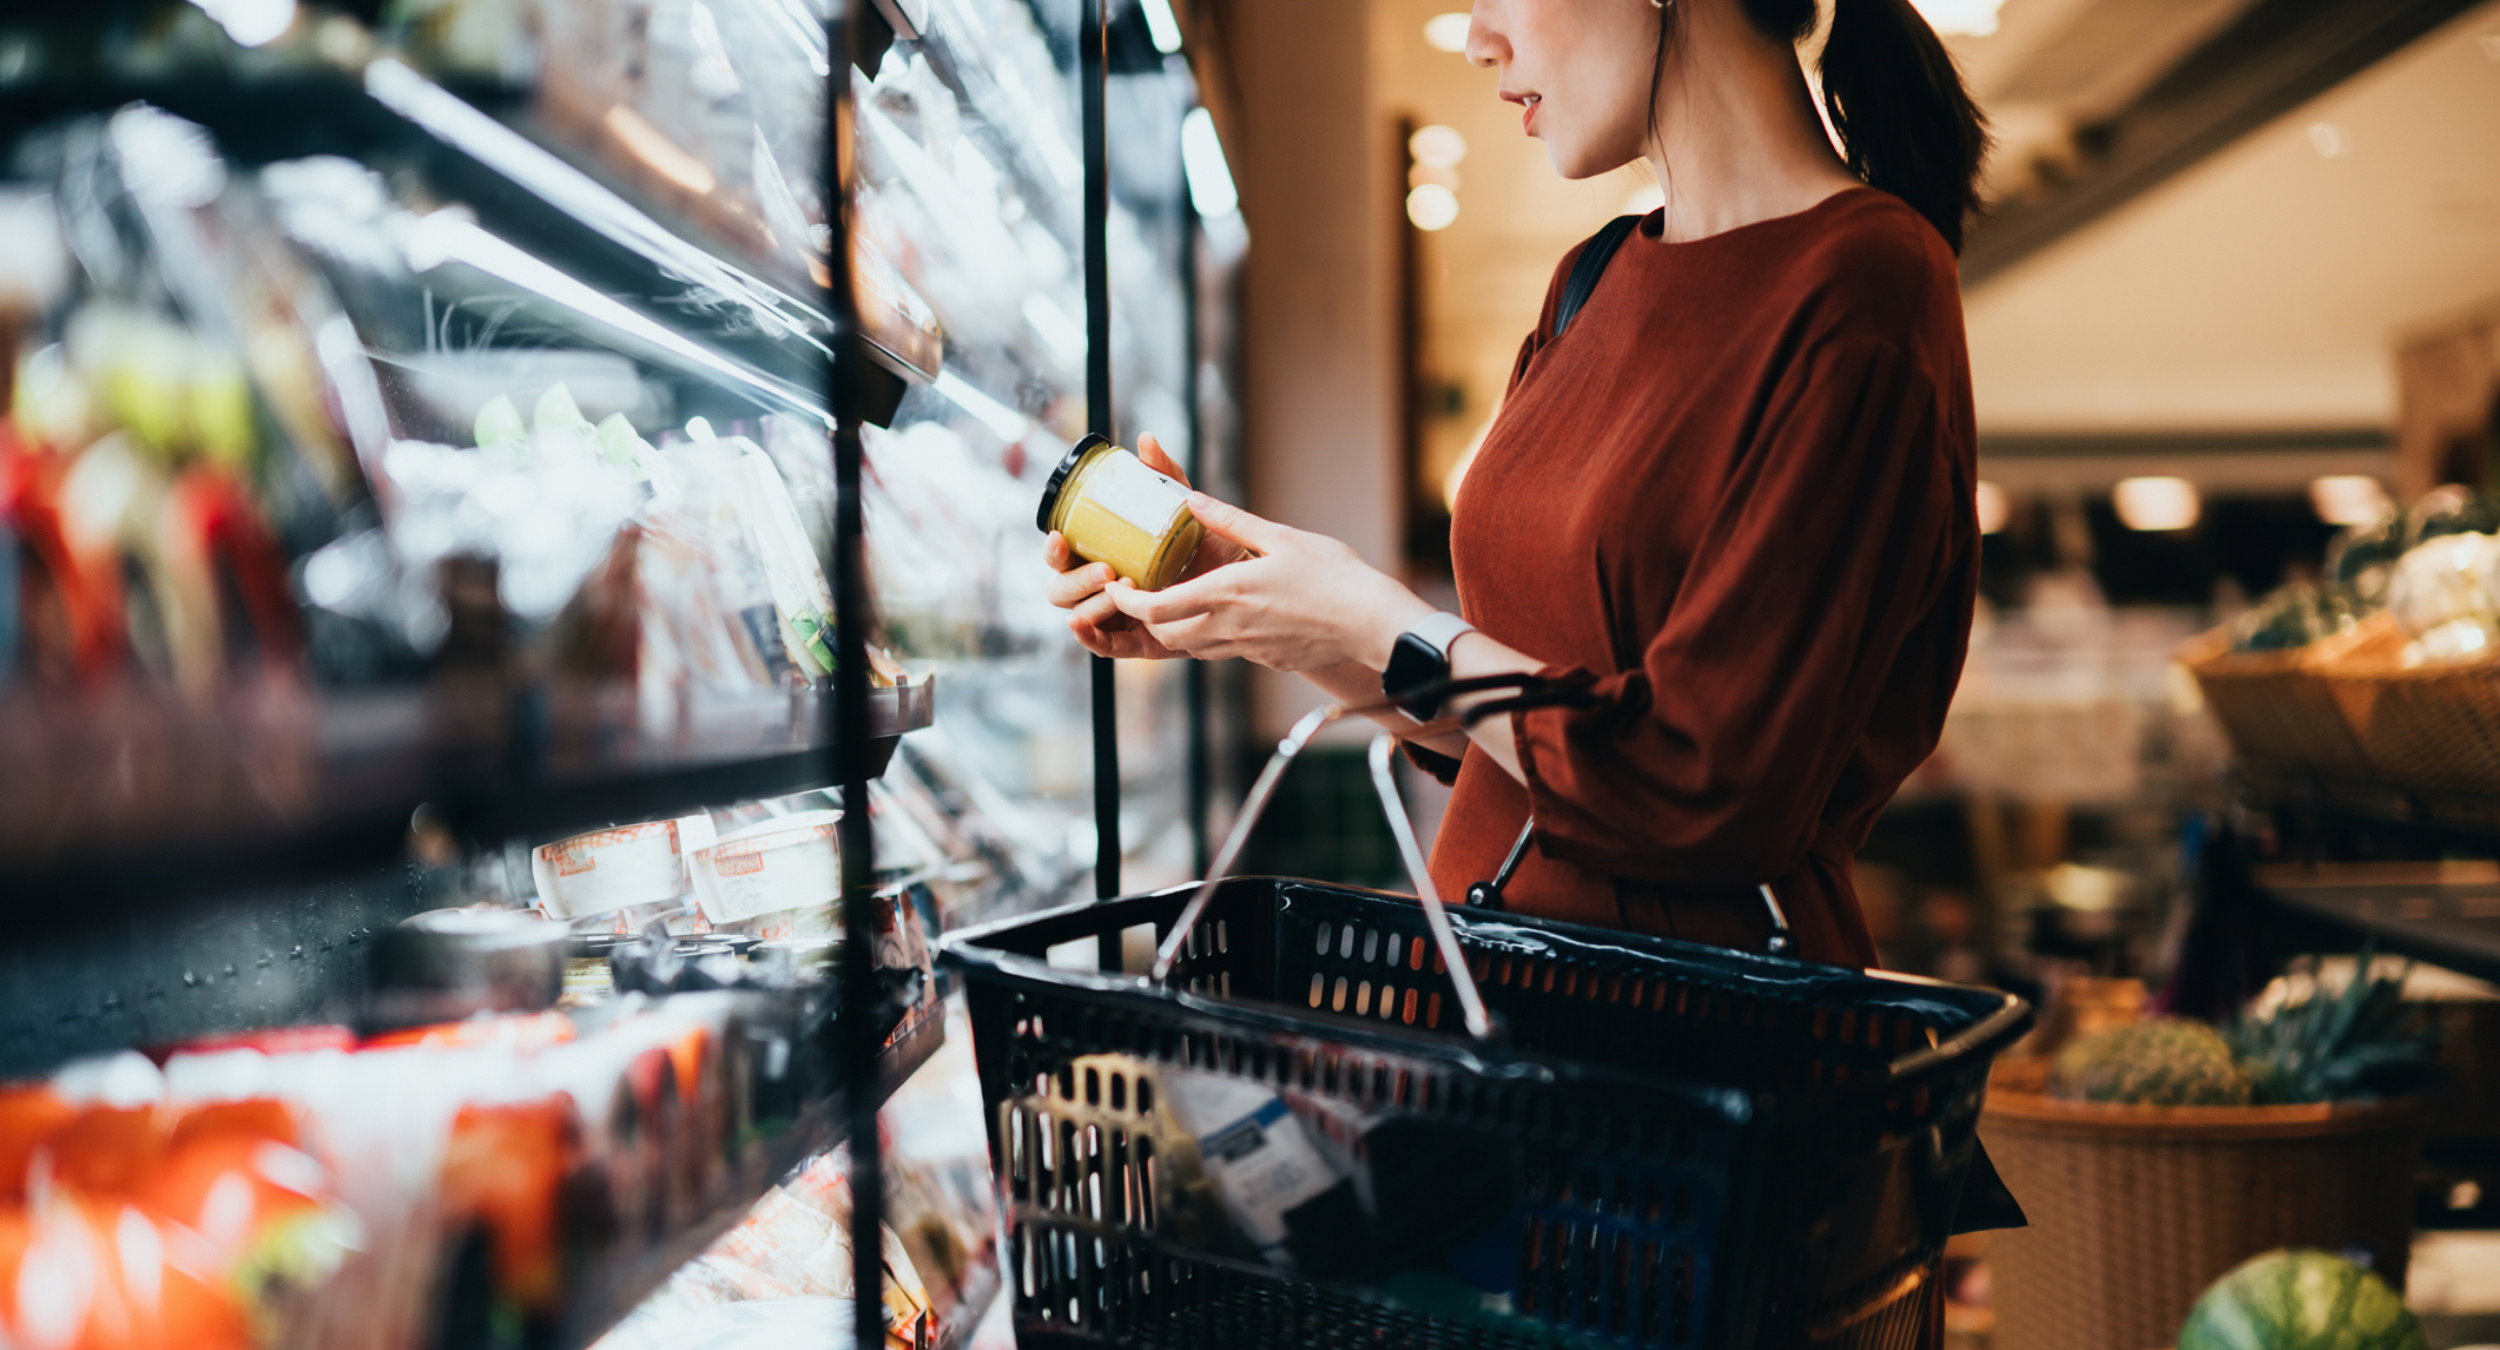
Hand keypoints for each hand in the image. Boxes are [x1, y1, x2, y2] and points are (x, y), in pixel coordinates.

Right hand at [1042, 434, 1244, 658]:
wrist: (1247, 583)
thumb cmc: (1209, 546)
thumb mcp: (1185, 510)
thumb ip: (1165, 477)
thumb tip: (1146, 441)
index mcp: (1104, 555)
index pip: (1063, 555)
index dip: (1053, 549)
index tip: (1060, 536)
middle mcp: (1103, 587)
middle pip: (1061, 588)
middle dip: (1075, 578)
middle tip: (1106, 569)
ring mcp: (1118, 616)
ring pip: (1080, 614)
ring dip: (1092, 603)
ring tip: (1118, 590)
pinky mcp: (1138, 642)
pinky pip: (1105, 646)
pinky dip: (1089, 638)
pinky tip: (1081, 625)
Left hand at [1102, 495, 1435, 671]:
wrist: (1371, 623)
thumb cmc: (1333, 576)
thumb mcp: (1280, 537)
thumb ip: (1232, 521)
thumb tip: (1193, 499)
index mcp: (1226, 595)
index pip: (1155, 610)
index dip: (1126, 603)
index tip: (1118, 587)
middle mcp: (1229, 628)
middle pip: (1166, 635)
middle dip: (1146, 618)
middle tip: (1142, 593)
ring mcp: (1247, 649)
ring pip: (1193, 648)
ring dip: (1176, 629)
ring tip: (1178, 602)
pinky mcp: (1266, 659)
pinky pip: (1224, 652)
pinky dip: (1210, 636)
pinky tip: (1226, 615)